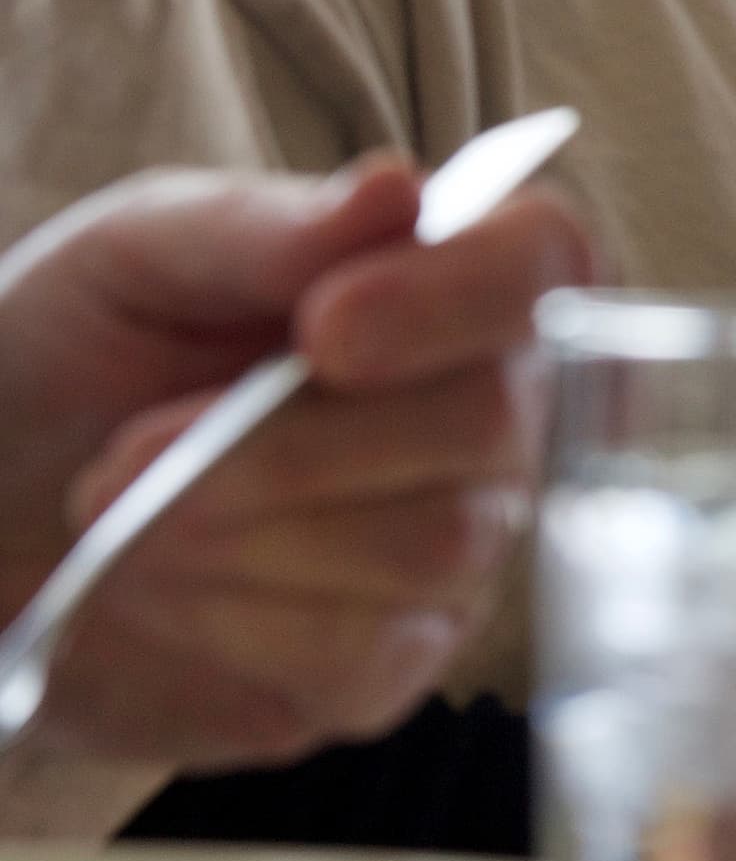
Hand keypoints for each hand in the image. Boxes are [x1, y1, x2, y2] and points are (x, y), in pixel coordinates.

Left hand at [0, 160, 590, 778]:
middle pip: (489, 421)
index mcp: (442, 285)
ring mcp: (451, 552)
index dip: (460, 295)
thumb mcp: (131, 260)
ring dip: (238, 531)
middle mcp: (485, 416)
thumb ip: (263, 229)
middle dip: (285, 443)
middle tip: (133, 445)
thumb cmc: (64, 362)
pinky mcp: (383, 671)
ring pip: (431, 543)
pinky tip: (154, 591)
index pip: (547, 261)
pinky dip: (228, 621)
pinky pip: (363, 655)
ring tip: (120, 510)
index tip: (322, 328)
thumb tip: (400, 189)